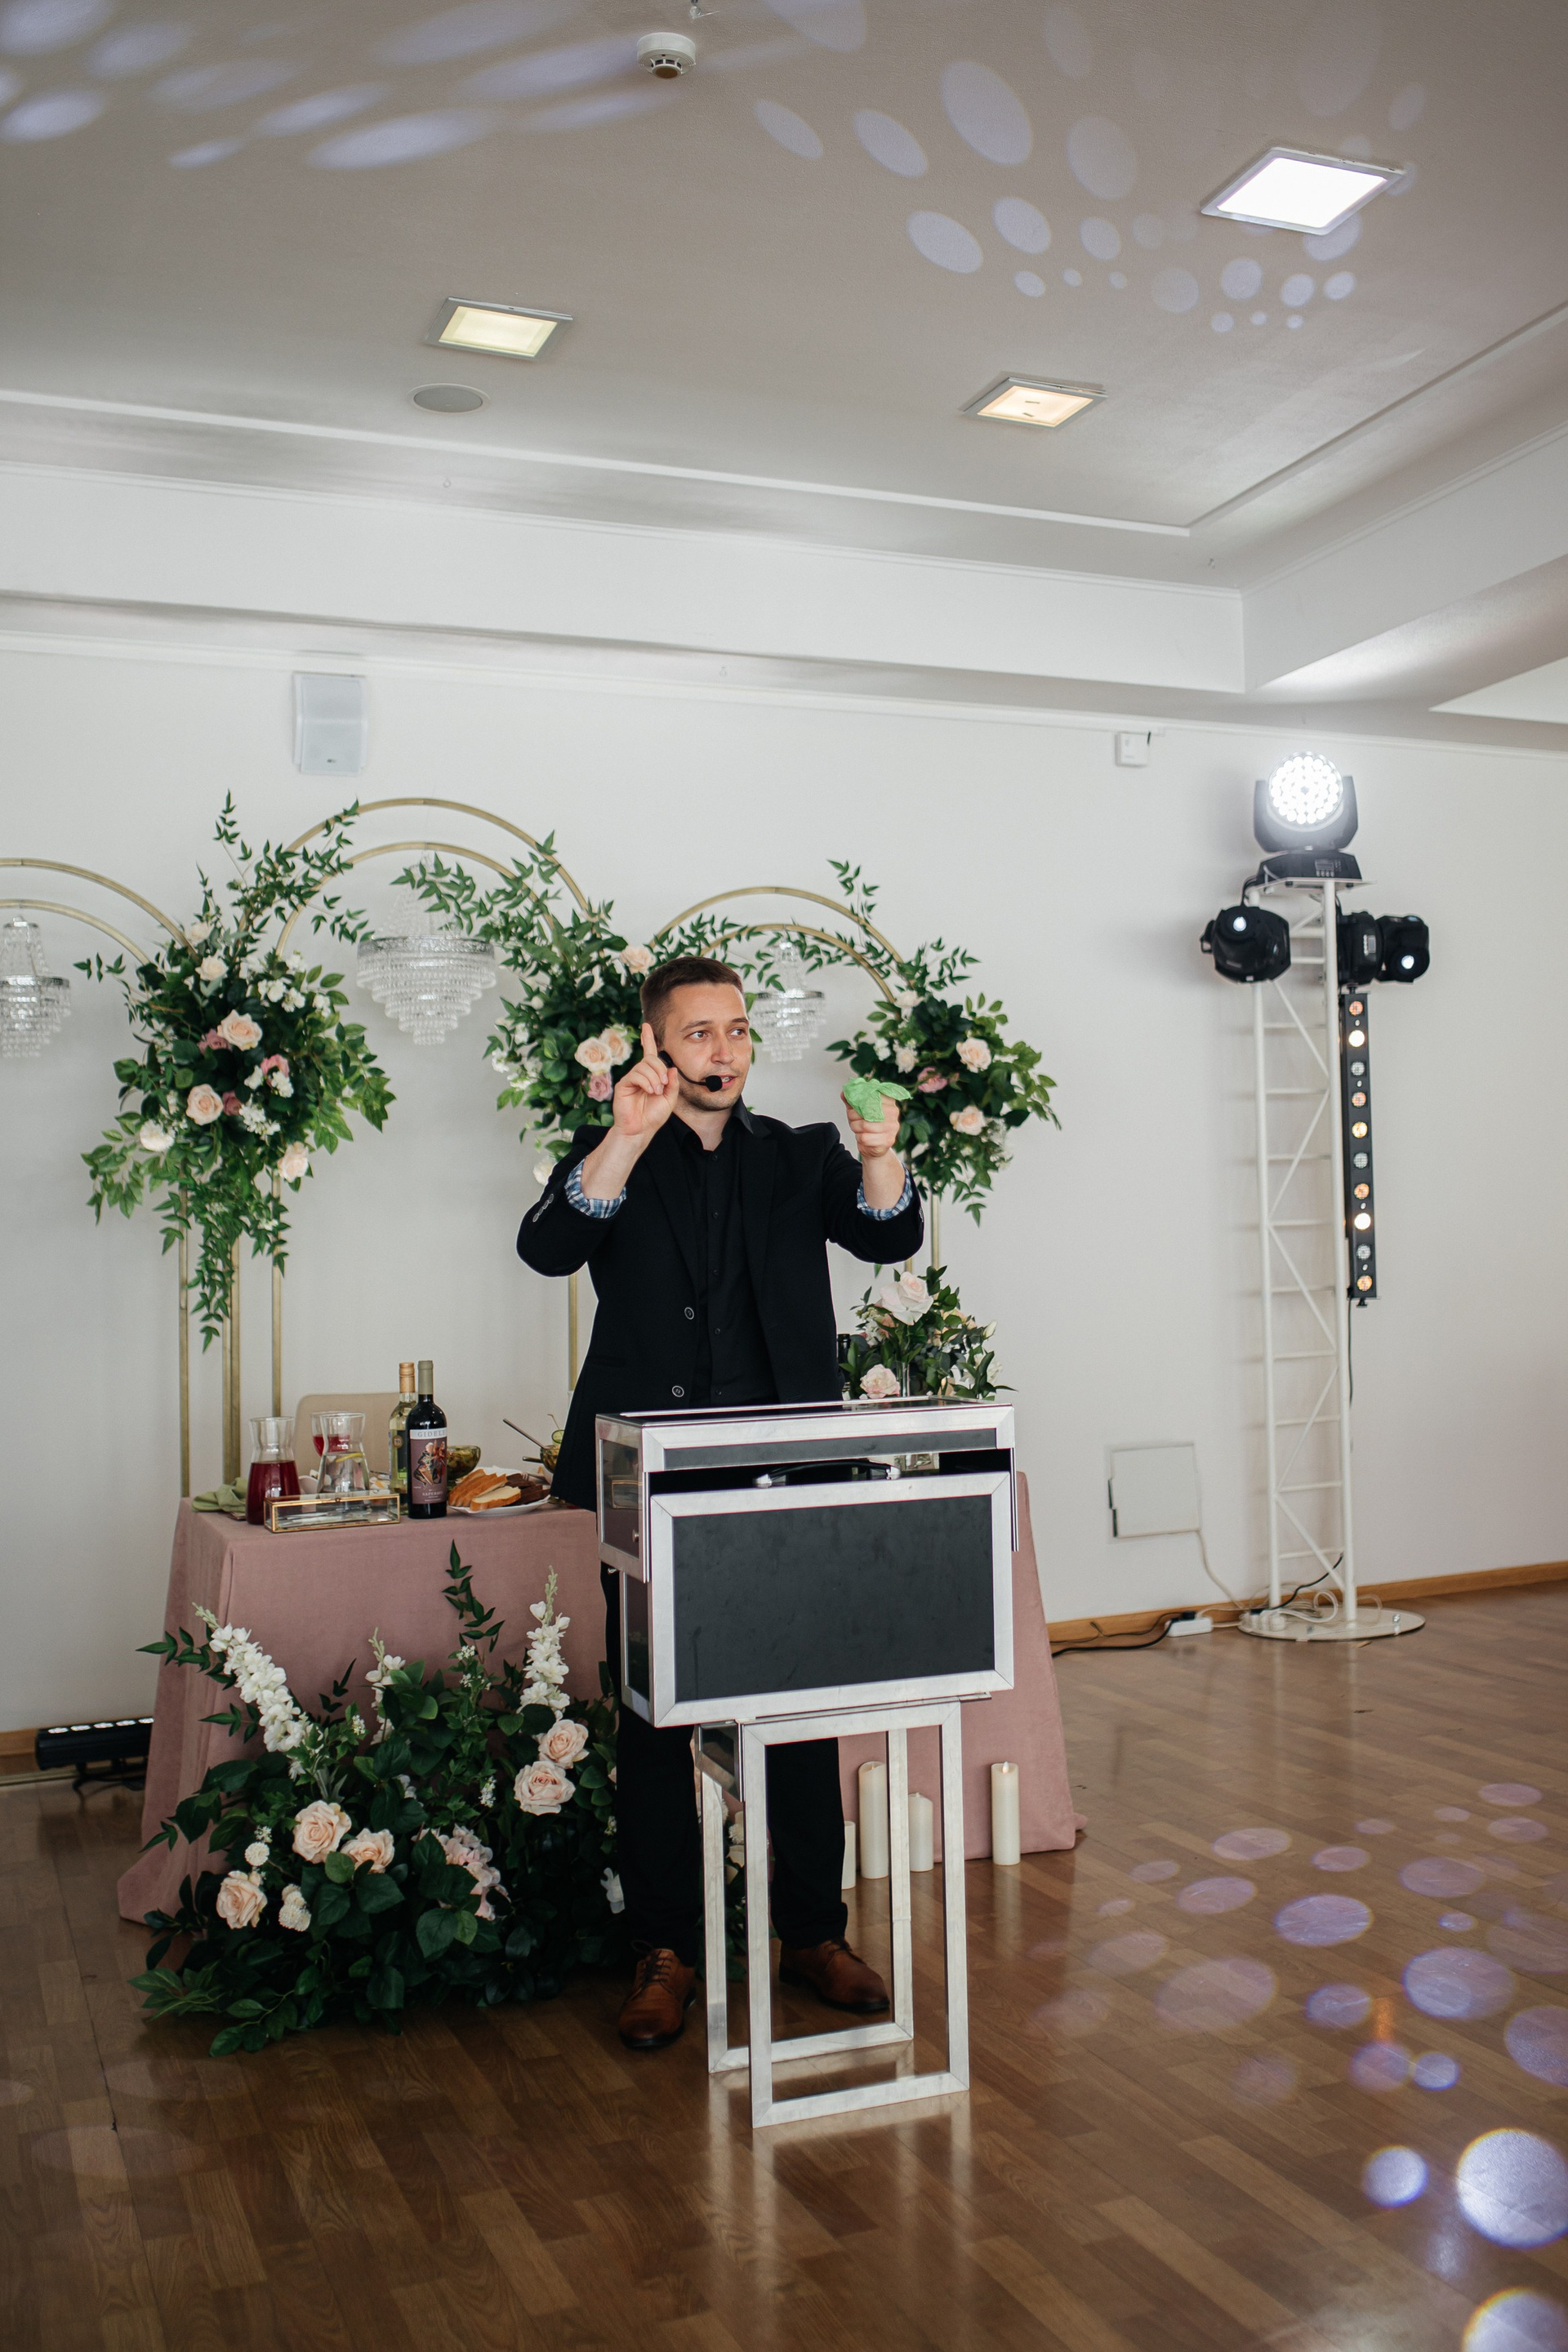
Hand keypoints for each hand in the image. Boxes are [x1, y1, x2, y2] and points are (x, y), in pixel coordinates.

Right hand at [613, 1022, 680, 1141]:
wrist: (640, 1130)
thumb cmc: (653, 1116)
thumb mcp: (669, 1100)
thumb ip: (672, 1084)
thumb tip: (672, 1068)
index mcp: (651, 1076)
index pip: (649, 1053)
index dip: (648, 1039)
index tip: (646, 1026)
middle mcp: (639, 1075)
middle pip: (651, 1059)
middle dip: (660, 1069)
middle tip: (664, 1084)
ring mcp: (630, 1079)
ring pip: (644, 1066)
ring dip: (655, 1078)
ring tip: (656, 1091)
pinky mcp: (623, 1085)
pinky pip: (636, 1075)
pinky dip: (646, 1082)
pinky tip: (650, 1091)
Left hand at [842, 1090, 900, 1161]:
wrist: (873, 1147)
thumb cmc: (866, 1125)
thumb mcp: (858, 1110)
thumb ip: (852, 1100)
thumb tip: (844, 1093)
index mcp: (889, 1100)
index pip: (871, 1095)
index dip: (858, 1101)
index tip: (854, 1106)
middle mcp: (894, 1112)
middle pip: (866, 1110)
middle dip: (853, 1116)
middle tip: (853, 1119)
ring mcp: (892, 1127)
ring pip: (864, 1125)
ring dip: (855, 1127)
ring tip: (857, 1128)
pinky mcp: (888, 1140)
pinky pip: (865, 1137)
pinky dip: (859, 1138)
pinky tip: (862, 1137)